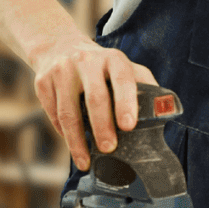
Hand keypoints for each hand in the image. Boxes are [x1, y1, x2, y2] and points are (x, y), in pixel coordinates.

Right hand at [30, 38, 157, 169]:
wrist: (59, 46)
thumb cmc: (99, 66)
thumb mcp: (123, 66)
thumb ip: (144, 85)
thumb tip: (165, 111)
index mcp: (112, 59)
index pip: (123, 79)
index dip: (126, 103)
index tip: (129, 126)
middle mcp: (86, 62)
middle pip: (95, 98)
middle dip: (102, 127)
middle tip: (109, 148)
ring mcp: (62, 71)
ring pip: (68, 112)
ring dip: (77, 141)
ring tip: (85, 161)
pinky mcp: (42, 83)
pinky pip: (52, 114)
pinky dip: (63, 134)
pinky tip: (72, 145)